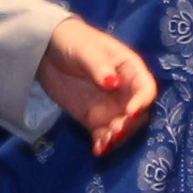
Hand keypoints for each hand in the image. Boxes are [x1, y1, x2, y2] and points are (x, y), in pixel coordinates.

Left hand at [41, 15, 155, 153]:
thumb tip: (114, 83)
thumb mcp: (85, 50)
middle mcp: (126, 92)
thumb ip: (100, 66)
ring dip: (117, 138)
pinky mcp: (95, 119)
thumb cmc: (72, 41)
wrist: (46, 50)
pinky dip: (103, 144)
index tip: (131, 112)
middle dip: (130, 125)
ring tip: (104, 144)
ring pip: (124, 128)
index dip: (143, 102)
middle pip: (139, 114)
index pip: (146, 89)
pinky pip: (104, 135)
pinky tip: (97, 150)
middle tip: (114, 131)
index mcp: (131, 70)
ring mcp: (111, 107)